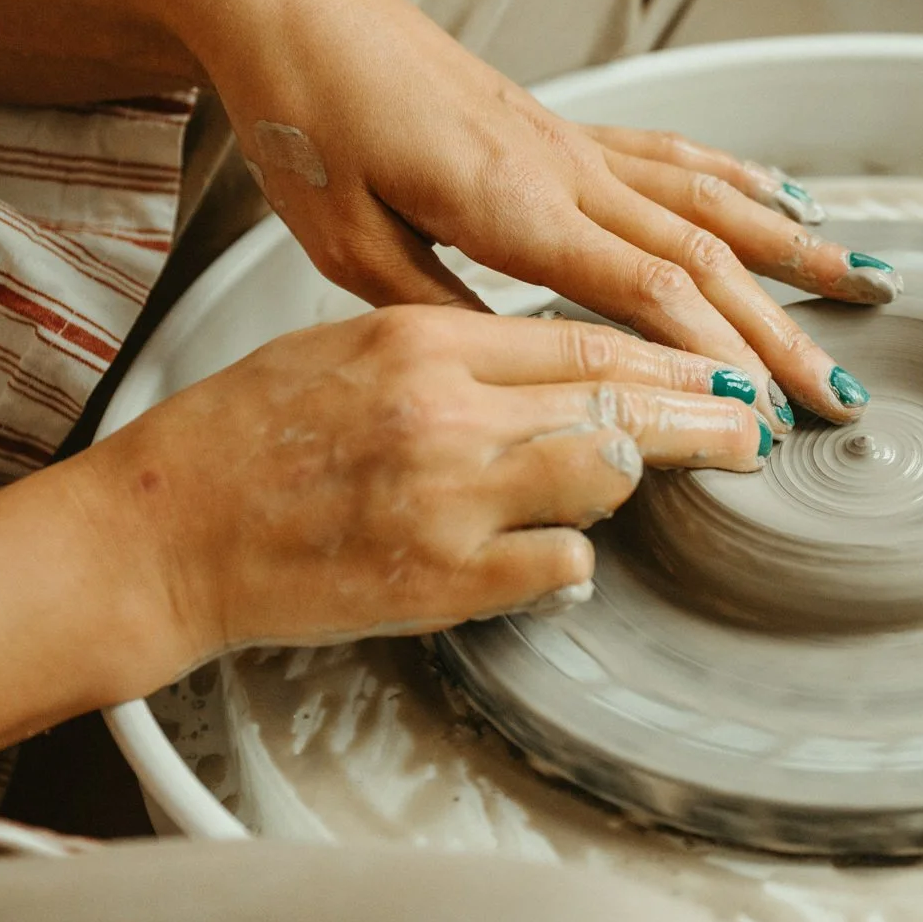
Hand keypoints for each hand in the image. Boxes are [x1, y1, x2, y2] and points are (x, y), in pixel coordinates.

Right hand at [83, 308, 766, 658]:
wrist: (165, 530)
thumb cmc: (245, 436)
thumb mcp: (350, 347)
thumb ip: (458, 350)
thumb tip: (557, 365)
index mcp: (423, 341)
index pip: (586, 340)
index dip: (669, 359)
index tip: (717, 369)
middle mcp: (446, 413)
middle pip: (617, 403)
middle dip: (704, 416)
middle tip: (757, 425)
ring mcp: (449, 500)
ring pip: (603, 476)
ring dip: (645, 477)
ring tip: (681, 476)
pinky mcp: (442, 581)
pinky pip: (558, 564)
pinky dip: (576, 558)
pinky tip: (573, 554)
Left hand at [176, 0, 900, 432]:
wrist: (293, 9)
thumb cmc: (307, 122)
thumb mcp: (344, 240)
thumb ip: (437, 307)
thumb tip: (519, 371)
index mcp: (514, 207)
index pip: (649, 294)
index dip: (717, 359)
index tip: (764, 419)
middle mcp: (565, 171)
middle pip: (706, 258)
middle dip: (783, 333)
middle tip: (840, 396)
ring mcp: (574, 143)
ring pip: (712, 201)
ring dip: (794, 250)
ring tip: (867, 285)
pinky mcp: (565, 127)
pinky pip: (676, 156)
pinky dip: (742, 179)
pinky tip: (785, 198)